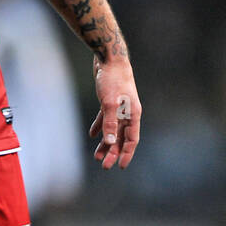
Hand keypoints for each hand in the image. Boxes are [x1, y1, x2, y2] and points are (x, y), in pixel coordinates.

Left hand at [89, 55, 140, 169]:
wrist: (109, 58)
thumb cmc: (112, 79)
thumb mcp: (109, 103)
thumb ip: (110, 123)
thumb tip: (110, 142)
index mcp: (133, 114)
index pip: (132, 139)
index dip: (127, 153)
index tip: (120, 166)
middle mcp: (128, 112)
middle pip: (121, 137)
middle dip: (113, 152)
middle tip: (103, 165)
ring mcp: (119, 107)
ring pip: (113, 130)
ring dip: (106, 143)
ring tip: (96, 155)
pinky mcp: (109, 101)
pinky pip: (105, 119)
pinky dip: (100, 127)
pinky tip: (93, 135)